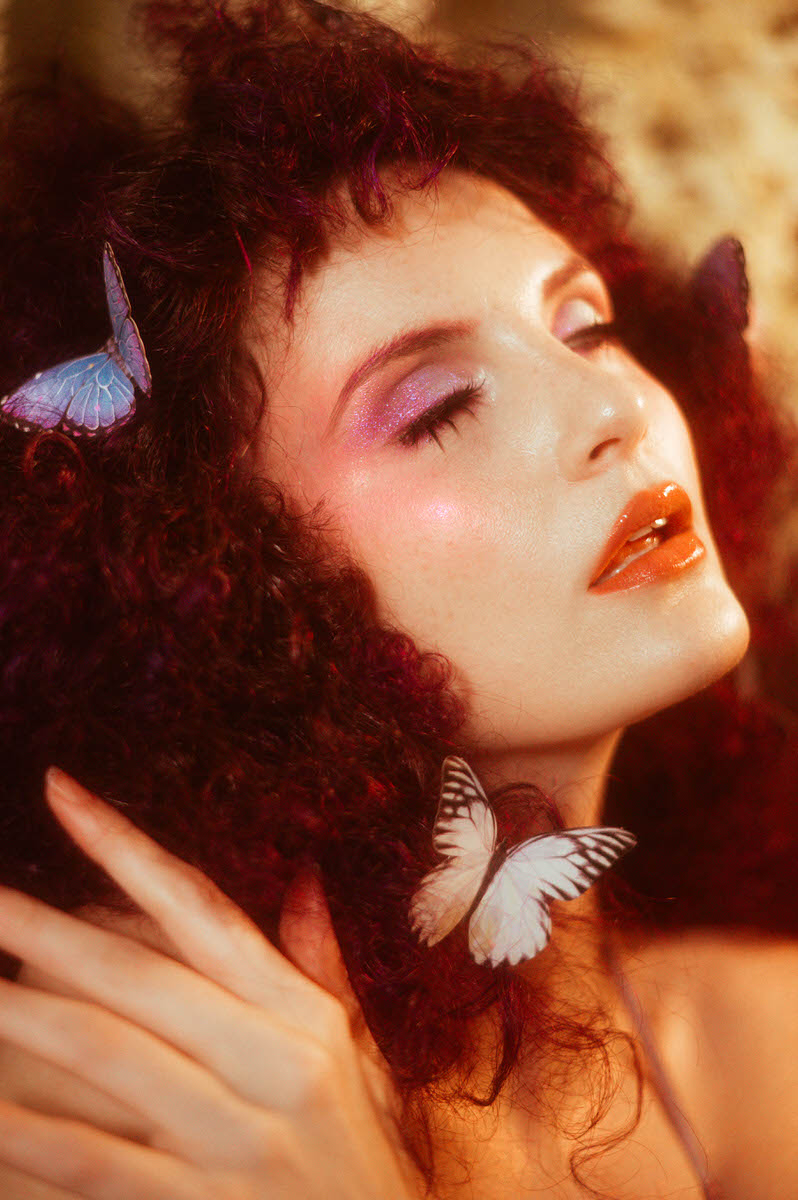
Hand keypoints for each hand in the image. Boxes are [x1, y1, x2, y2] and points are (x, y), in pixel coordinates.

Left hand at [0, 769, 420, 1198]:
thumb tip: (305, 876)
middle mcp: (274, 1069)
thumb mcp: (364, 1063)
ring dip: (16, 1015)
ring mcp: (234, 1147)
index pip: (203, 910)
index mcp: (308, 1020)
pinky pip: (89, 1163)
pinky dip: (25, 1131)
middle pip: (137, 976)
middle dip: (42, 925)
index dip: (125, 847)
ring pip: (105, 1056)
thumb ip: (322, 969)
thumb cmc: (364, 1163)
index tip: (59, 792)